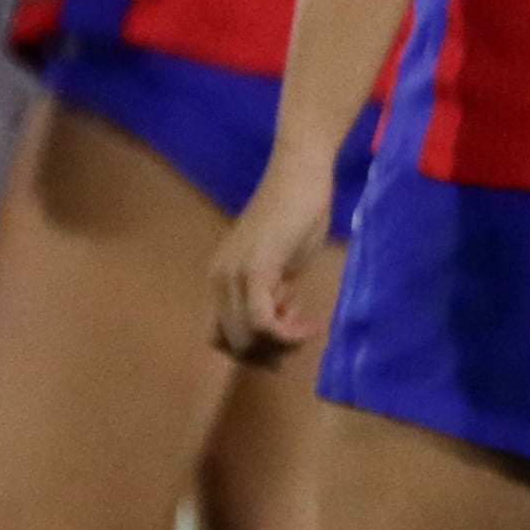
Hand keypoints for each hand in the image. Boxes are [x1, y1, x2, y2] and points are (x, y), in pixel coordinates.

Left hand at [211, 152, 337, 366]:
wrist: (301, 177)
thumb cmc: (298, 212)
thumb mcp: (281, 264)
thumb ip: (273, 292)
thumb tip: (279, 320)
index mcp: (220, 278)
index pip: (219, 334)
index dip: (251, 348)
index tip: (286, 339)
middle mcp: (218, 280)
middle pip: (230, 342)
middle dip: (266, 352)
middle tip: (298, 339)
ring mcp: (234, 275)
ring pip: (245, 337)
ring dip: (279, 343)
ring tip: (307, 327)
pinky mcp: (255, 270)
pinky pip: (261, 321)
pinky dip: (286, 333)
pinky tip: (310, 326)